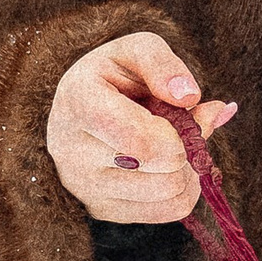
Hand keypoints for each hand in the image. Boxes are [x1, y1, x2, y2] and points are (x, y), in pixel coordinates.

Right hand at [47, 30, 236, 223]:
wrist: (82, 106)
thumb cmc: (114, 75)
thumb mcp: (136, 49)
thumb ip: (163, 64)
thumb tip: (190, 98)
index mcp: (78, 101)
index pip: (141, 141)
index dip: (178, 133)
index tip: (182, 111)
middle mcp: (71, 151)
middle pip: (163, 168)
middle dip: (187, 144)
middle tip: (181, 123)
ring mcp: (83, 187)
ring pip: (170, 192)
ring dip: (189, 166)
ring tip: (173, 143)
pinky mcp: (100, 209)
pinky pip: (169, 211)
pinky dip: (185, 188)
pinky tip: (170, 166)